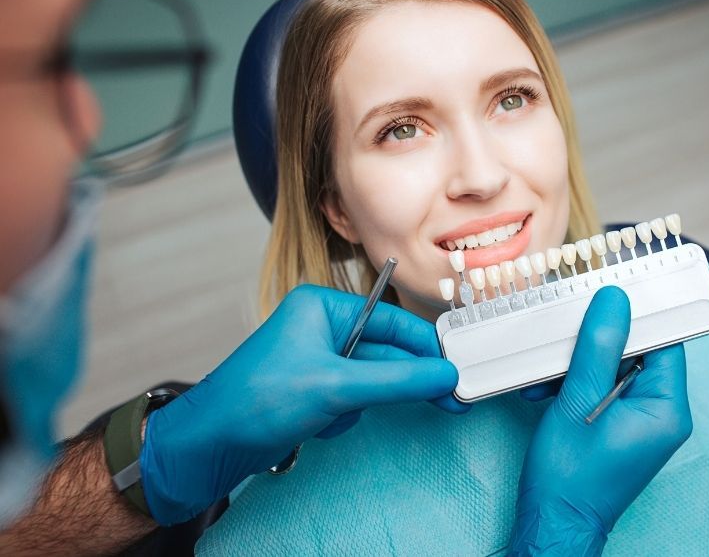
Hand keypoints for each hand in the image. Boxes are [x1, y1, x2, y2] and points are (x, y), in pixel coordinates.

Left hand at [139, 284, 459, 524]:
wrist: (207, 445)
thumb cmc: (255, 401)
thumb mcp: (335, 387)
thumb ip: (397, 381)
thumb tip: (445, 376)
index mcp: (323, 307)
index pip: (392, 321)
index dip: (427, 346)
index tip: (456, 369)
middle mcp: (322, 328)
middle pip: (387, 352)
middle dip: (407, 380)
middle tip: (450, 400)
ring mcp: (318, 361)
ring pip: (372, 380)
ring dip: (365, 403)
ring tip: (339, 415)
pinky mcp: (314, 390)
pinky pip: (353, 399)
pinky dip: (346, 416)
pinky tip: (323, 425)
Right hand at [510, 286, 691, 554]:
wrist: (553, 524)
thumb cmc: (568, 477)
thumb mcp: (578, 402)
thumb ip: (599, 348)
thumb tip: (615, 300)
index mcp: (666, 408)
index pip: (665, 340)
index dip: (638, 313)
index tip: (611, 291)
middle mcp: (662, 414)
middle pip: (638, 350)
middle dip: (595, 341)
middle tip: (564, 334)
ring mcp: (642, 421)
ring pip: (615, 367)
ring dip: (577, 363)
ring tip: (545, 375)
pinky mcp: (621, 426)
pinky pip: (603, 387)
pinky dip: (575, 383)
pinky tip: (546, 389)